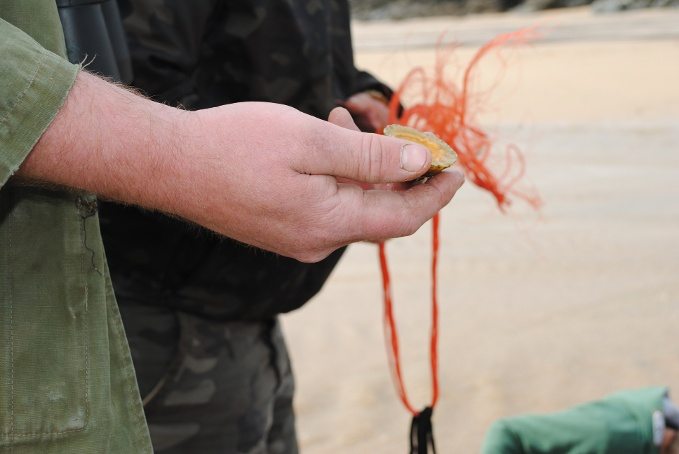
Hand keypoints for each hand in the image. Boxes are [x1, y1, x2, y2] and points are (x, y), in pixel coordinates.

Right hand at [24, 72, 464, 262]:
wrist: (169, 165)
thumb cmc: (235, 147)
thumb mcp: (312, 142)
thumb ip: (371, 158)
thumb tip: (420, 164)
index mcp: (330, 224)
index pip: (402, 218)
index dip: (435, 194)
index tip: (457, 168)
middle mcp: (317, 241)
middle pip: (379, 210)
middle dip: (398, 170)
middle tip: (400, 130)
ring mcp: (297, 237)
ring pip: (352, 202)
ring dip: (364, 164)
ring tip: (348, 118)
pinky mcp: (280, 227)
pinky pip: (327, 203)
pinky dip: (338, 172)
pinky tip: (325, 136)